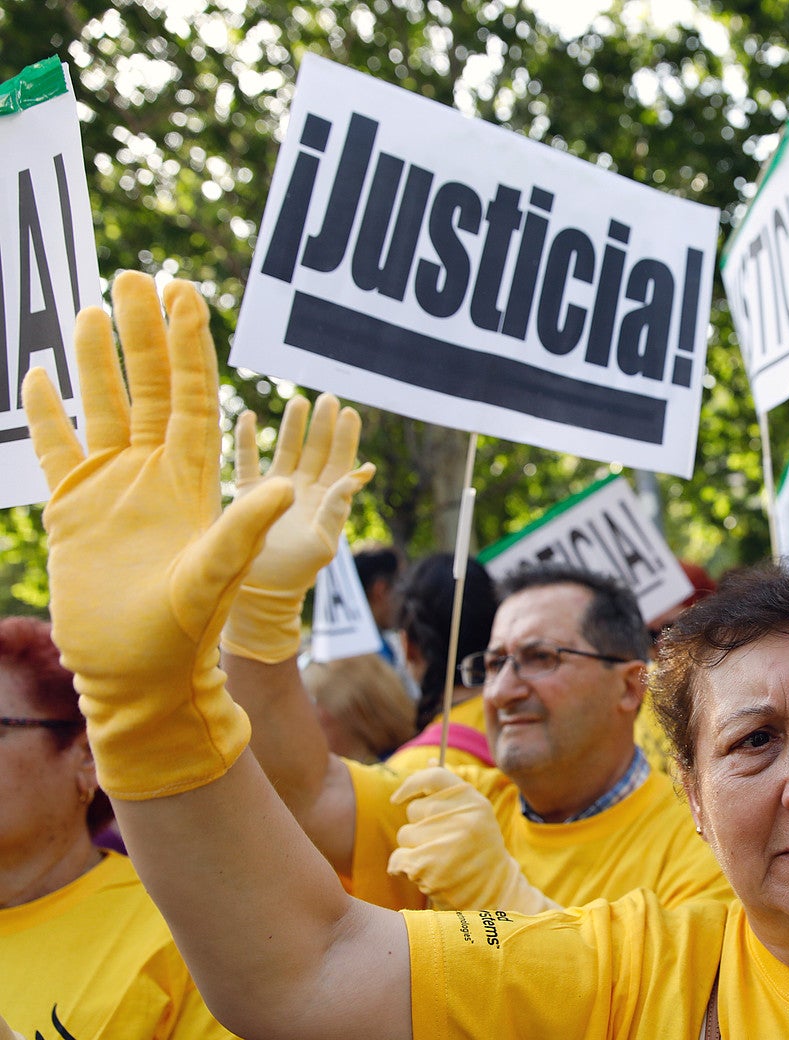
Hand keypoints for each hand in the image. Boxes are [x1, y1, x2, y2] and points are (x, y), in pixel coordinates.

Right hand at [23, 271, 292, 798]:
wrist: (135, 673)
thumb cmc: (183, 632)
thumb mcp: (217, 575)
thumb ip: (243, 528)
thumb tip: (282, 487)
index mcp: (192, 478)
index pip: (192, 396)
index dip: (189, 346)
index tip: (187, 294)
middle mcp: (154, 472)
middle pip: (148, 387)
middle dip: (145, 333)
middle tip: (138, 275)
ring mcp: (111, 486)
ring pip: (104, 406)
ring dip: (98, 359)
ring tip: (94, 306)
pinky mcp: (72, 508)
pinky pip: (57, 447)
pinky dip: (48, 412)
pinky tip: (39, 372)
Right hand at [221, 394, 373, 661]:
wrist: (260, 591)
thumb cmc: (297, 572)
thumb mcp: (324, 541)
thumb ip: (338, 506)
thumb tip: (362, 473)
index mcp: (324, 500)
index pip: (339, 462)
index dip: (345, 438)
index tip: (350, 412)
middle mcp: (302, 490)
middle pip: (315, 449)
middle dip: (322, 424)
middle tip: (329, 398)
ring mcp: (274, 490)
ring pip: (285, 449)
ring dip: (292, 426)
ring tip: (299, 400)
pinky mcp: (248, 494)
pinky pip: (247, 460)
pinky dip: (248, 439)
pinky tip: (250, 416)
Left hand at [387, 766, 557, 913]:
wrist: (493, 894)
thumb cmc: (479, 849)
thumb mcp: (474, 815)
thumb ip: (450, 790)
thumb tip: (430, 760)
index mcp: (473, 802)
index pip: (433, 777)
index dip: (410, 784)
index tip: (398, 798)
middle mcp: (462, 819)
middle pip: (414, 810)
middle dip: (418, 826)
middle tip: (439, 842)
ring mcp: (446, 844)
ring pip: (405, 835)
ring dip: (413, 848)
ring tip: (437, 859)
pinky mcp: (429, 868)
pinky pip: (398, 858)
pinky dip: (403, 867)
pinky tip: (424, 873)